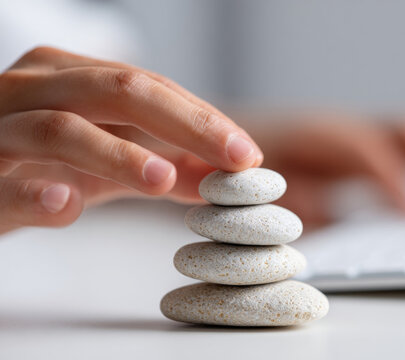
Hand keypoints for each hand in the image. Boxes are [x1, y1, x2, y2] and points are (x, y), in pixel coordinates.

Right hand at [0, 47, 261, 233]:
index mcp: (68, 75)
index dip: (203, 118)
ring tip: (163, 179)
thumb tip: (224, 177)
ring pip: (61, 128)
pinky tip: (66, 202)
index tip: (247, 154)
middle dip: (184, 124)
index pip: (149, 86)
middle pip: (118, 91)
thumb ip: (160, 165)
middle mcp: (33, 88)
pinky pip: (2, 182)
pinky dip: (34, 193)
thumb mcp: (104, 162)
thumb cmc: (34, 164)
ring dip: (117, 154)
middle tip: (232, 158)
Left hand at [248, 111, 404, 228]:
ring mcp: (362, 139)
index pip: (368, 150)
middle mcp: (347, 130)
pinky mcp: (369, 156)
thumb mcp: (257, 191)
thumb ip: (293, 208)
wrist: (225, 145)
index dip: (395, 182)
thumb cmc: (238, 169)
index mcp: (316, 134)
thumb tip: (325, 234)